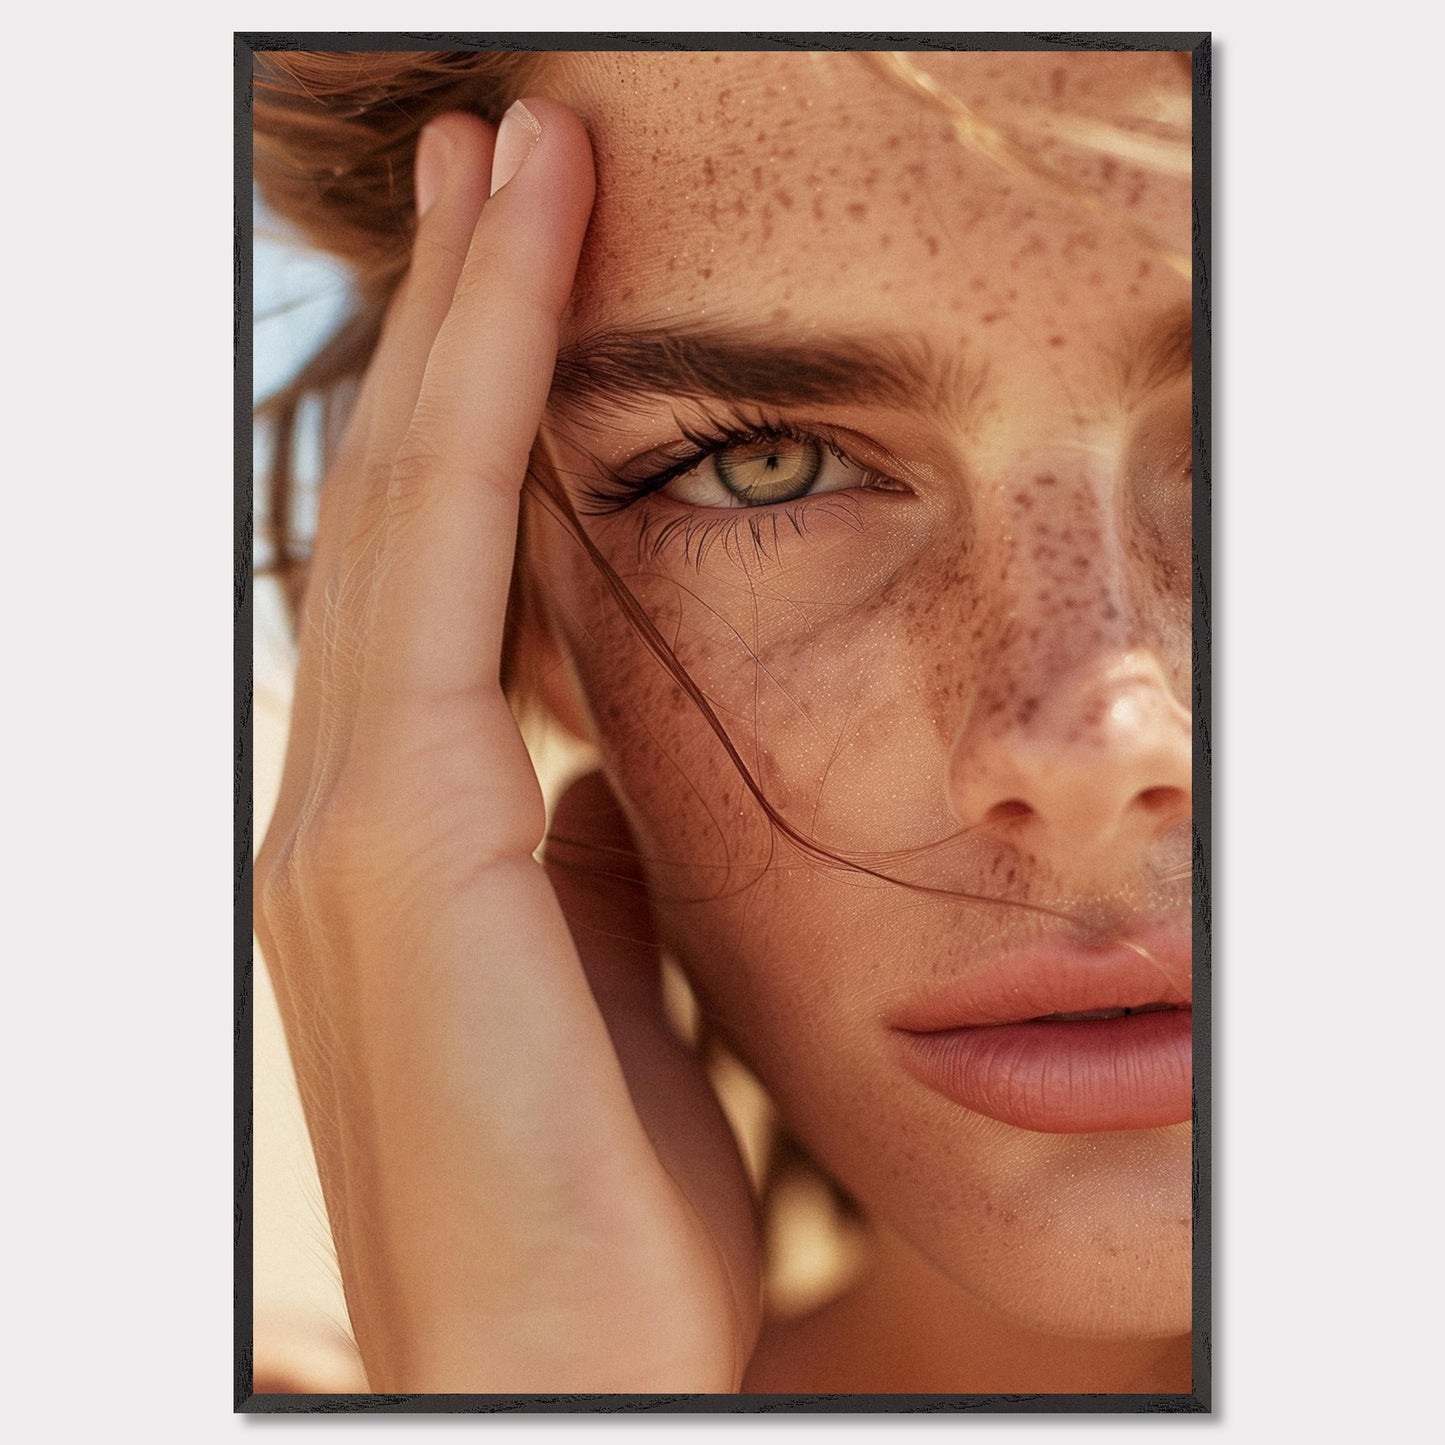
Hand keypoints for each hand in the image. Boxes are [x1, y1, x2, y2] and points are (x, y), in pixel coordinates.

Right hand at [253, 102, 760, 1393]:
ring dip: (465, 325)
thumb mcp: (612, 981)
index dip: (483, 404)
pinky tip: (524, 286)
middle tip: (512, 148)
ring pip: (409, 503)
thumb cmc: (604, 1192)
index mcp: (405, 836)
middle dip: (460, 317)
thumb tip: (601, 766)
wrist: (568, 1359)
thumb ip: (590, 860)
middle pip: (406, 501)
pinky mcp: (391, 842)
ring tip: (519, 161)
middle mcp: (343, 800)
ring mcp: (344, 814)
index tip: (538, 256)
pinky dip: (479, 416)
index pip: (444, 566)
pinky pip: (442, 571)